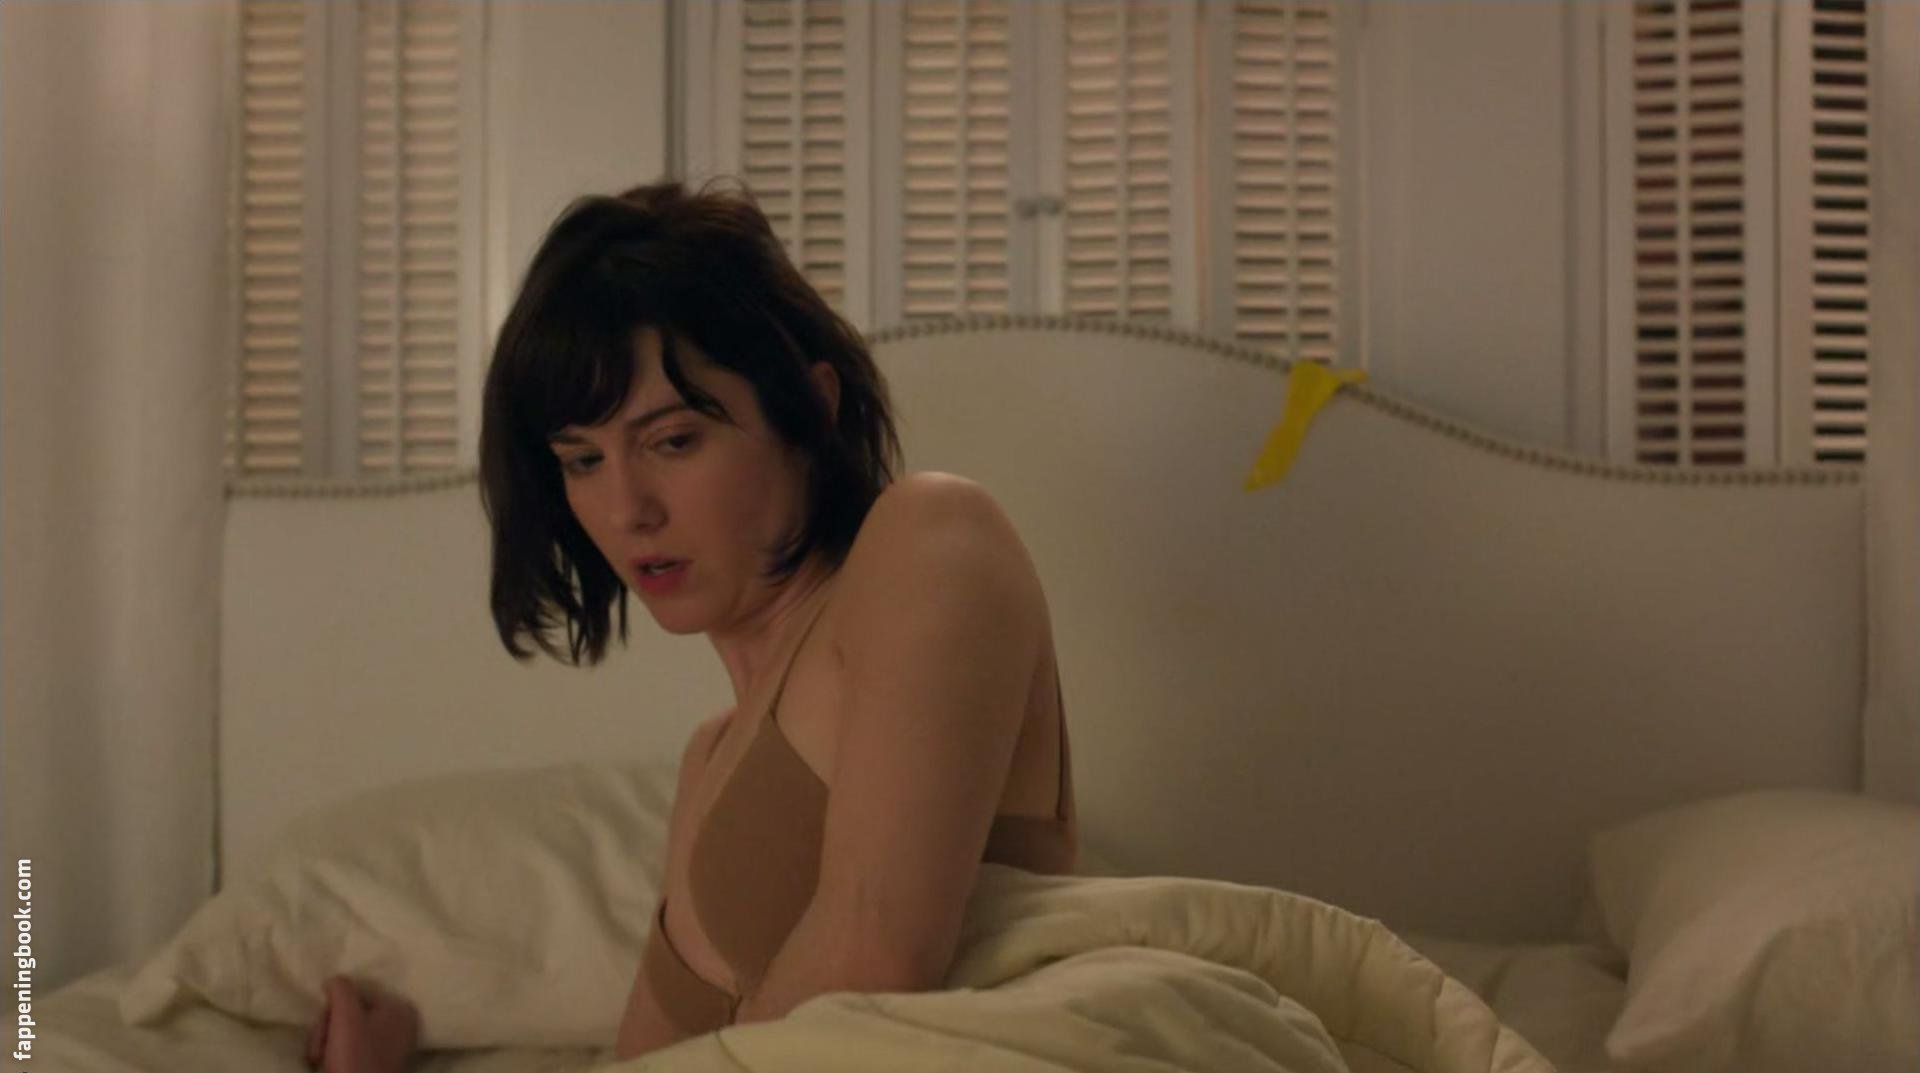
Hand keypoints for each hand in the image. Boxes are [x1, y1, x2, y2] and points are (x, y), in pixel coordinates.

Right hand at [305, 974, 419, 1072]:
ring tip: (320, 1063)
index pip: (355, 994)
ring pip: (344, 1033)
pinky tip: (326, 1068)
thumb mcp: (346, 1018)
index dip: (333, 1010)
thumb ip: (341, 990)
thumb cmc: (355, 1060)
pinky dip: (333, 1059)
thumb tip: (334, 980)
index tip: (325, 1028)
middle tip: (319, 1052)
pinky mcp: (376, 1067)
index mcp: (401, 1010)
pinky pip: (348, 1051)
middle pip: (349, 1014)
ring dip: (325, 1046)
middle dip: (327, 1031)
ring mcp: (389, 1048)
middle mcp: (400, 1026)